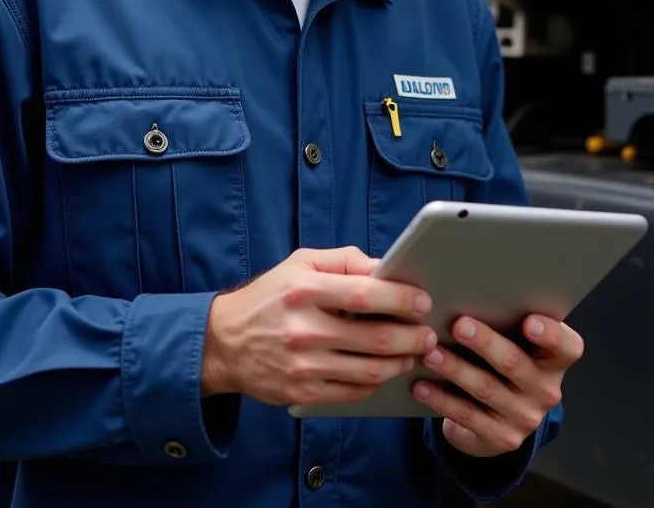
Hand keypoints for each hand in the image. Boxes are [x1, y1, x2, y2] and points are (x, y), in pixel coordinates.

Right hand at [201, 246, 436, 407]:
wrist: (225, 342)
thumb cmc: (270, 297)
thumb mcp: (299, 264)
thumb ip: (343, 261)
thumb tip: (384, 268)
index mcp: (303, 290)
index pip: (363, 294)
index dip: (400, 299)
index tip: (422, 301)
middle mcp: (303, 329)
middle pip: (374, 338)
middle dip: (412, 337)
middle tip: (428, 334)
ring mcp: (303, 366)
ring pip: (370, 371)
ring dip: (401, 363)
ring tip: (413, 353)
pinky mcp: (302, 393)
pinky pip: (353, 392)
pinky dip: (376, 382)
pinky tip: (384, 370)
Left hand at [412, 314, 582, 456]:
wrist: (496, 416)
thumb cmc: (500, 359)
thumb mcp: (511, 342)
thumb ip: (503, 320)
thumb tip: (465, 286)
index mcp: (554, 360)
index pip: (567, 346)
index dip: (551, 334)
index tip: (529, 321)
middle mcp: (546, 390)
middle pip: (515, 363)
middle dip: (485, 343)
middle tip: (459, 325)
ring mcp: (525, 417)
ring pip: (486, 389)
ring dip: (456, 369)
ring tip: (430, 353)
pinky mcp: (501, 437)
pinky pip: (467, 416)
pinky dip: (441, 399)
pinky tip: (421, 384)